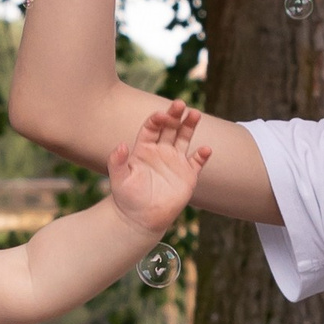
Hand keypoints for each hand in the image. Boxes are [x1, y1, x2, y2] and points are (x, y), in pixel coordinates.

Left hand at [107, 101, 213, 234]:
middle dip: (175, 115)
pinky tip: (205, 150)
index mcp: (144, 148)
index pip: (152, 127)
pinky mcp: (188, 175)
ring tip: (195, 114)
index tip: (161, 115)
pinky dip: (202, 155)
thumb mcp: (118, 179)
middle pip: (170, 127)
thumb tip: (120, 145)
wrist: (140, 219)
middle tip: (180, 104)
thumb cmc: (127, 198)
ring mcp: (175, 162)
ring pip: (184, 138)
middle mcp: (161, 151)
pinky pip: (197, 162)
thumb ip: (117, 161)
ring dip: (189, 126)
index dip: (157, 119)